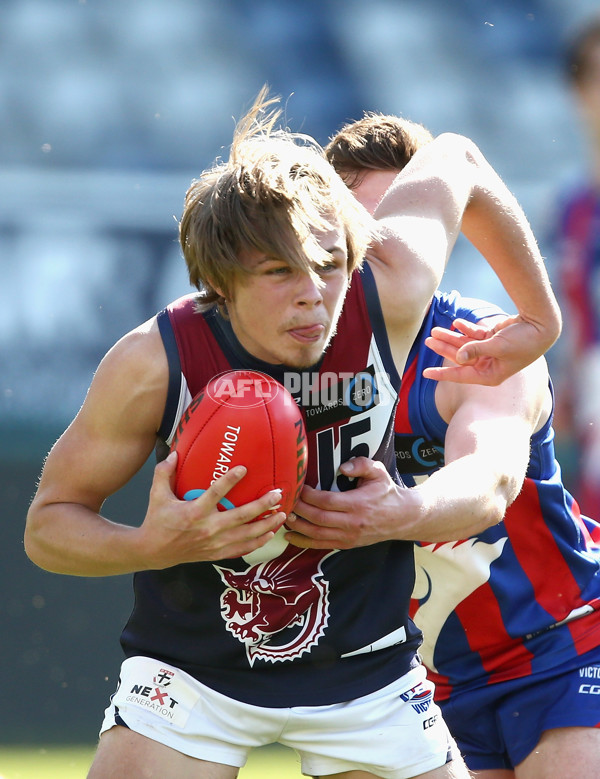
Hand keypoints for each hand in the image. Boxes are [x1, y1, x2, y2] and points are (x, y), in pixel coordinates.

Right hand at [139, 452, 285, 566]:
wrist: (154, 552)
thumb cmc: (158, 521)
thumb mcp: (157, 495)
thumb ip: (164, 472)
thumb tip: (174, 453)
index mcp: (194, 512)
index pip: (215, 493)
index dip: (230, 480)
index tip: (244, 468)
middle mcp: (208, 528)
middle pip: (241, 516)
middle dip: (262, 506)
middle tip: (277, 494)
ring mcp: (214, 543)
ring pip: (246, 535)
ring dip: (266, 525)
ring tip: (282, 515)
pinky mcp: (217, 553)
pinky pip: (242, 549)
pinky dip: (258, 543)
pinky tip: (270, 534)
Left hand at [285, 457, 407, 548]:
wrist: (402, 517)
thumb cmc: (386, 492)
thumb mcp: (379, 472)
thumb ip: (361, 464)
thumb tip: (342, 467)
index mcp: (358, 504)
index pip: (327, 501)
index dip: (309, 495)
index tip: (299, 486)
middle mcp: (352, 523)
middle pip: (318, 518)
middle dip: (298, 509)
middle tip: (286, 500)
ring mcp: (349, 536)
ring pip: (316, 534)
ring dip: (297, 526)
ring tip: (283, 516)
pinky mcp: (346, 544)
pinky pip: (321, 545)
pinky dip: (303, 542)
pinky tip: (290, 536)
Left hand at [423, 315, 547, 385]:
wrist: (542, 326)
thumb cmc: (524, 341)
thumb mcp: (498, 346)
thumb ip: (476, 350)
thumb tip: (458, 357)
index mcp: (490, 375)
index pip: (461, 375)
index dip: (442, 373)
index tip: (425, 372)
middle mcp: (488, 365)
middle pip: (459, 357)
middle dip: (443, 348)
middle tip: (428, 340)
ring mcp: (489, 352)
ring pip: (464, 345)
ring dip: (450, 337)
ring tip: (435, 330)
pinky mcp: (492, 339)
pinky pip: (473, 335)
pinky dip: (465, 328)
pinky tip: (455, 322)